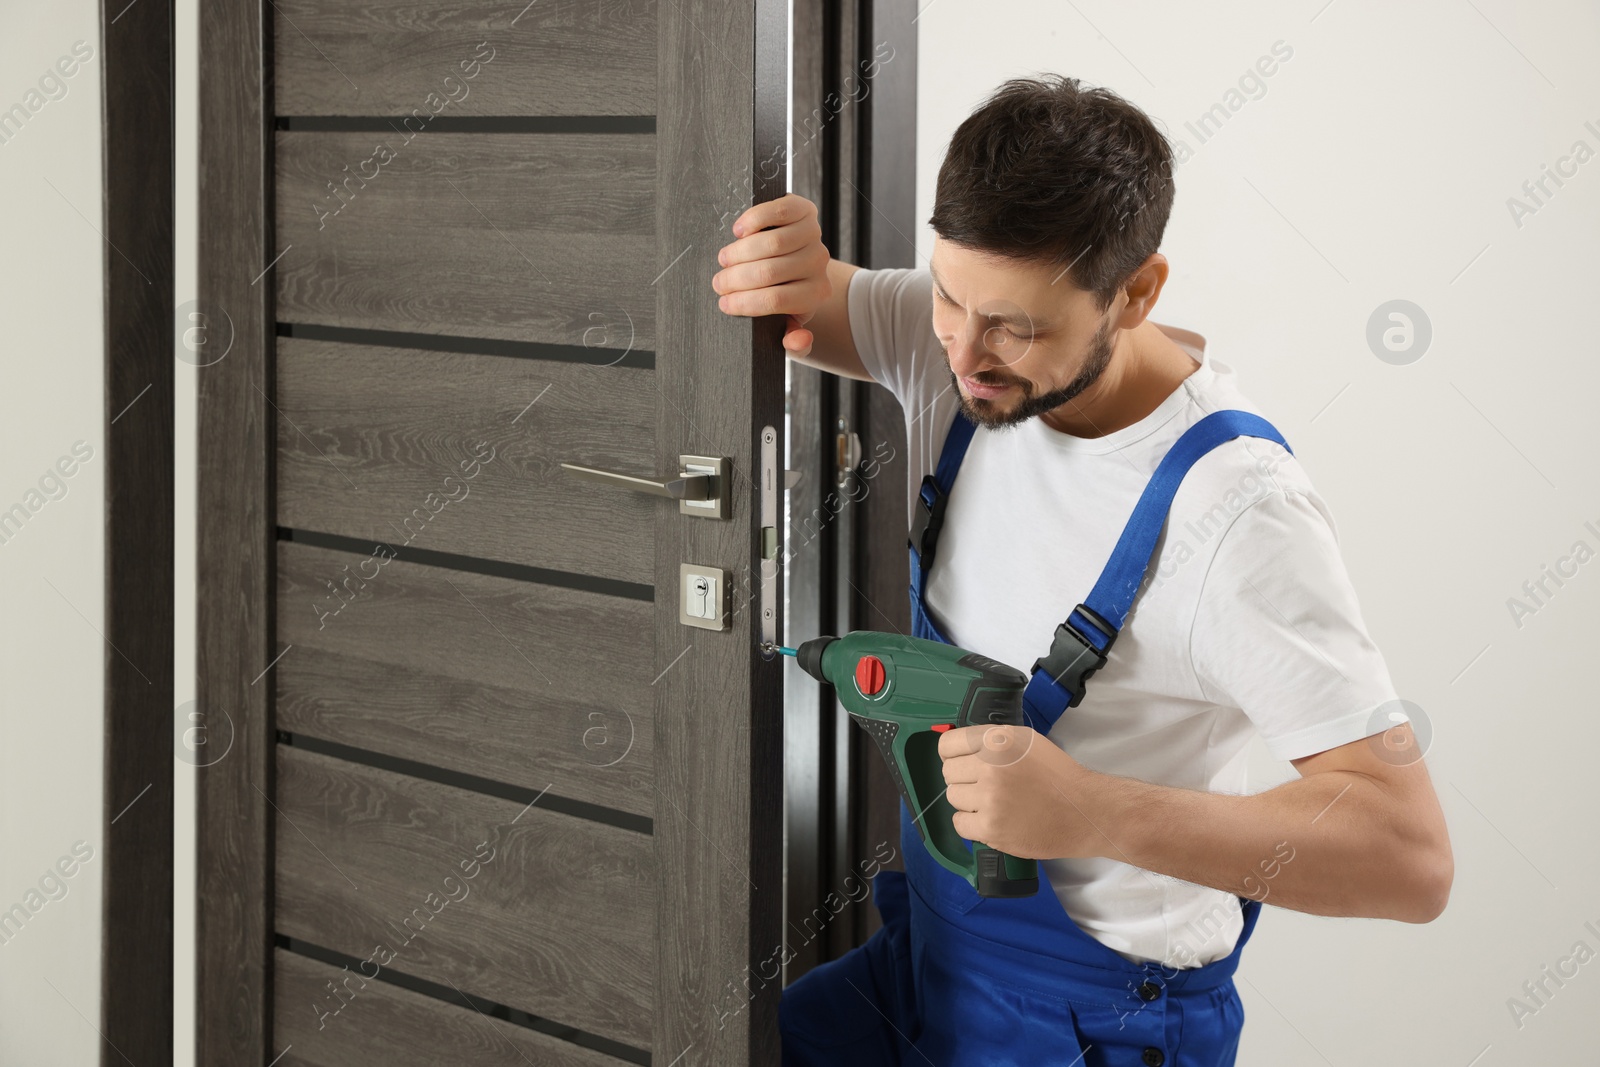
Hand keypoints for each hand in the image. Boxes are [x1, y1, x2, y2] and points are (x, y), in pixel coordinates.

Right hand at [712, 193, 831, 357]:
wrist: (799, 259)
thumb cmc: (788, 293)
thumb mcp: (790, 322)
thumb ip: (794, 341)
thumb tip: (798, 340)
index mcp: (815, 294)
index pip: (775, 300)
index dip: (744, 302)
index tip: (723, 303)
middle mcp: (818, 263)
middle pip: (769, 271)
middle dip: (735, 279)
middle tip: (718, 283)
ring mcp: (813, 235)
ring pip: (771, 243)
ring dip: (739, 252)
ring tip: (724, 260)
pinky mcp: (804, 210)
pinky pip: (778, 211)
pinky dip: (753, 220)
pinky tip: (739, 231)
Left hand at [938, 724, 1109, 860]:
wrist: (1084, 811)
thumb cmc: (1057, 775)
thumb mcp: (1025, 741)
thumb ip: (991, 740)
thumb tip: (957, 747)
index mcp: (998, 740)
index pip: (948, 744)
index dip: (953, 755)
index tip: (962, 762)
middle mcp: (990, 766)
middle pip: (949, 773)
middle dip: (964, 779)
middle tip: (986, 785)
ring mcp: (989, 799)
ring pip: (953, 797)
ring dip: (969, 801)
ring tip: (994, 803)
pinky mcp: (991, 828)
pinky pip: (959, 823)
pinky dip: (971, 824)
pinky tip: (991, 819)